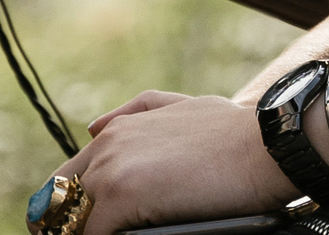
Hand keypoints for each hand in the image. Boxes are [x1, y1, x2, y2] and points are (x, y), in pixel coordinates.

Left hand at [55, 88, 296, 234]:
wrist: (264, 146)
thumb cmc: (235, 132)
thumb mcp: (185, 105)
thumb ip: (139, 110)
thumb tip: (92, 127)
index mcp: (117, 130)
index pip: (68, 179)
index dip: (75, 207)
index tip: (87, 225)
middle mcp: (106, 145)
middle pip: (64, 203)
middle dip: (76, 223)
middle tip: (101, 232)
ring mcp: (111, 171)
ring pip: (77, 221)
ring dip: (94, 231)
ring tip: (123, 231)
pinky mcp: (120, 198)